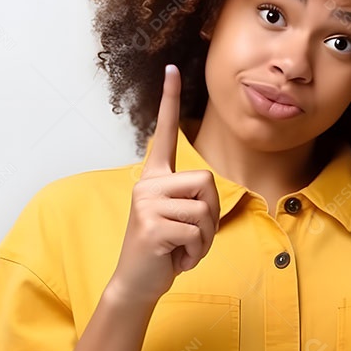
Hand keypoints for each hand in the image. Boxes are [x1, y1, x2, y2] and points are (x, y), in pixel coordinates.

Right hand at [110, 64, 221, 302]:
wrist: (138, 282)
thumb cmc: (166, 248)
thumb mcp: (181, 217)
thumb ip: (192, 198)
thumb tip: (206, 190)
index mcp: (155, 178)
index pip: (164, 133)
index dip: (169, 101)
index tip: (172, 67)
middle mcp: (147, 184)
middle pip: (208, 182)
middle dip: (211, 214)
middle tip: (190, 235)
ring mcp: (146, 204)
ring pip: (206, 210)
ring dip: (204, 238)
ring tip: (181, 247)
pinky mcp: (152, 226)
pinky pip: (196, 231)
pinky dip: (196, 252)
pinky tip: (176, 258)